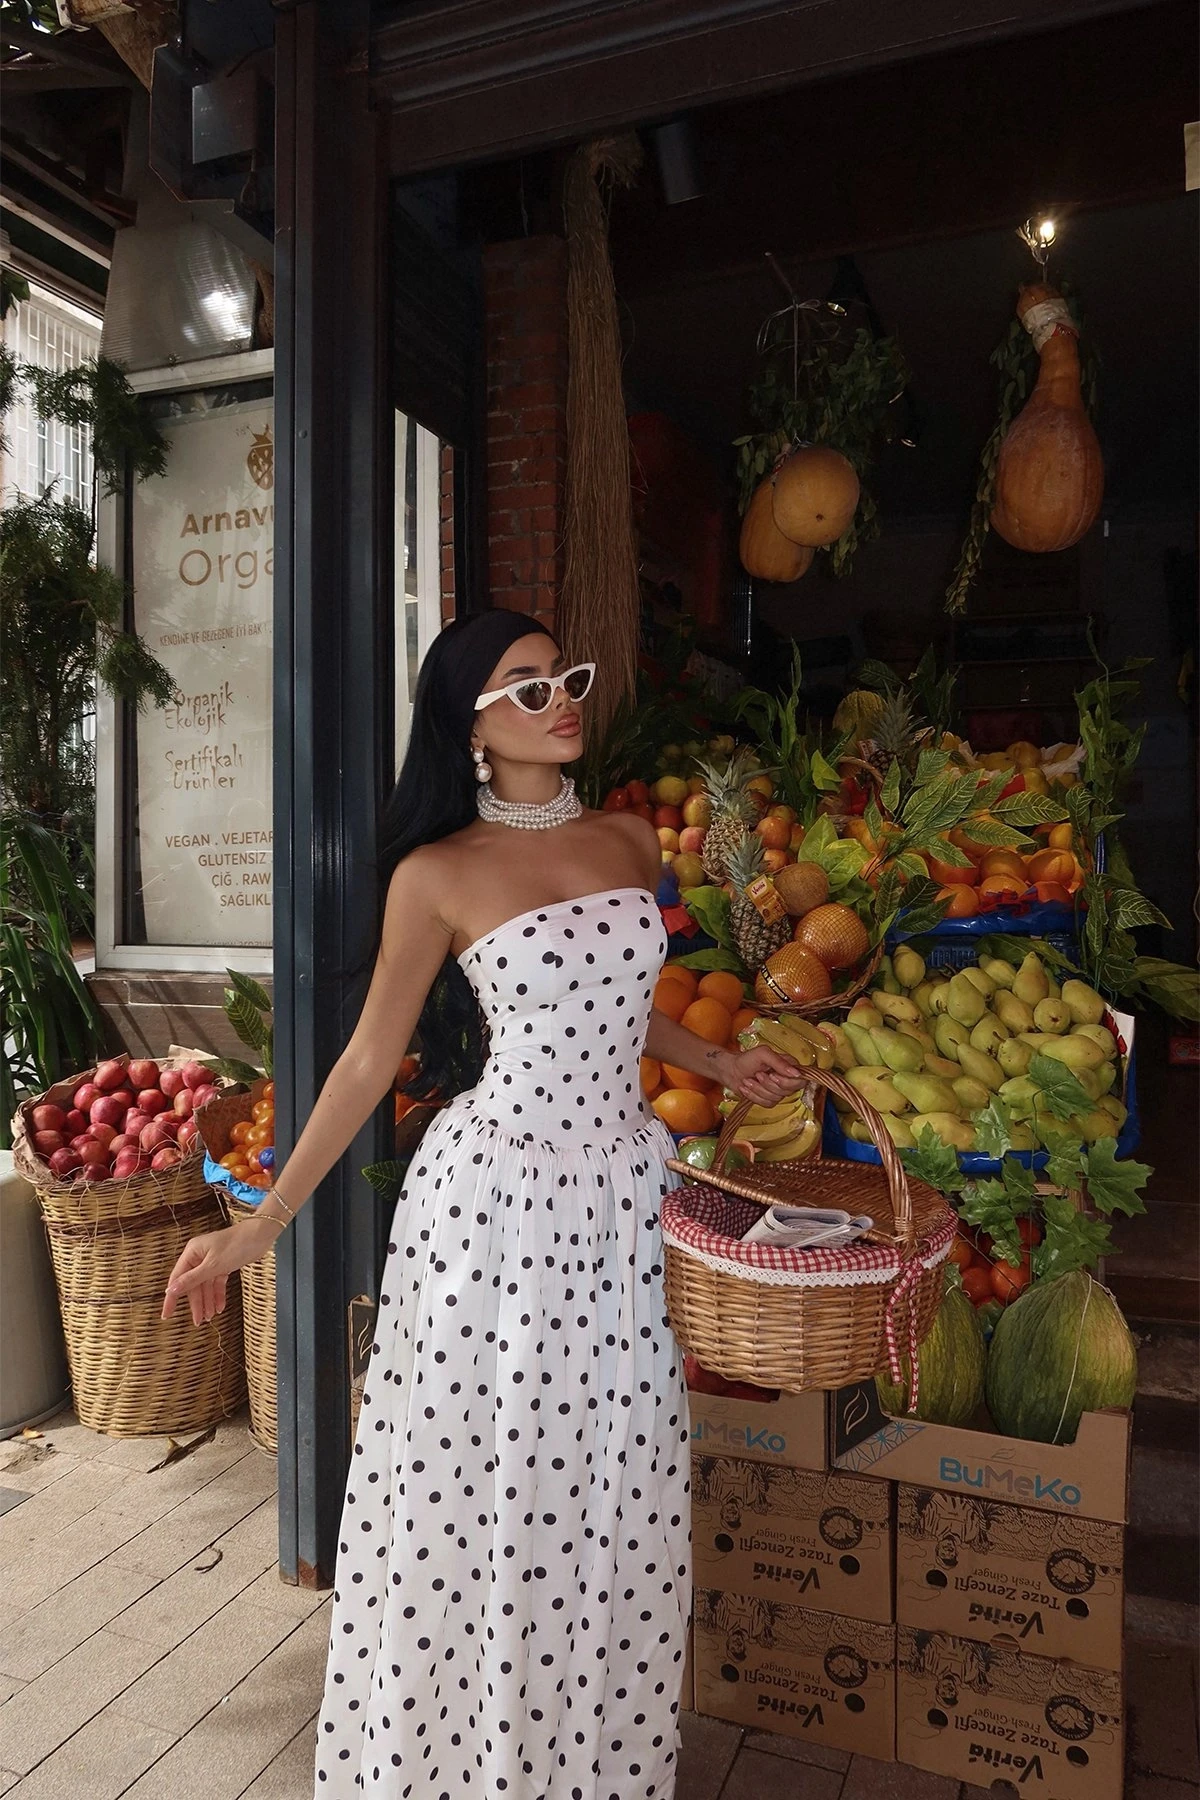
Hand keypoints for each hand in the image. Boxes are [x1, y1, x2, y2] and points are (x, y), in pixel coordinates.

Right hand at [162, 1217, 279, 1327]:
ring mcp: (211, 1260)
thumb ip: (192, 1279)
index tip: (167, 1315)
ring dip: (207, 1301)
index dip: (172, 1297)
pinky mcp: (223, 1264)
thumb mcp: (213, 1265)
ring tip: (209, 1317)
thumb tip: (171, 1290)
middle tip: (198, 1321)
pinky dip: (217, 1294)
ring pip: (205, 1285)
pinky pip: (216, 1282)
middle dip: (196, 1302)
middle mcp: (199, 1256)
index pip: (177, 1278)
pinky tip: (219, 1307)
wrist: (261, 1235)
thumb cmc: (236, 1244)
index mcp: (192, 1252)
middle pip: (193, 1284)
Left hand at [715, 1044, 808, 1106]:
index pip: (801, 1080)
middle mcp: (786, 1079)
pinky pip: (767, 1104)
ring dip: (758, 1089)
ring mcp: (778, 1091)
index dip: (788, 1081)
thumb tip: (796, 1073)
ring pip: (776, 1098)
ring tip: (748, 1079)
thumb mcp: (763, 1054)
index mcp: (789, 1066)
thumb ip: (779, 1061)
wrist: (730, 1070)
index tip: (773, 1075)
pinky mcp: (768, 1099)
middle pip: (789, 1091)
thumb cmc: (747, 1059)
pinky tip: (746, 1088)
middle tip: (758, 1074)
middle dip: (769, 1084)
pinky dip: (754, 1096)